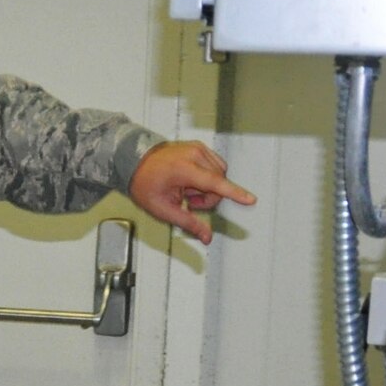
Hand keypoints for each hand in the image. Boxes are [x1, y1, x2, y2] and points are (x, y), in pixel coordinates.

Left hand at [127, 140, 256, 243]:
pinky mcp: (199, 148)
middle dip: (208, 197)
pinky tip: (190, 181)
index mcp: (183, 169)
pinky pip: (215, 166)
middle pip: (219, 183)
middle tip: (188, 201)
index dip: (234, 194)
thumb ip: (188, 223)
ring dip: (208, 187)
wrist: (135, 162)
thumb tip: (206, 237)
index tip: (250, 199)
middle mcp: (193, 154)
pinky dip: (206, 177)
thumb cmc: (145, 183)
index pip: (215, 183)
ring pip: (220, 175)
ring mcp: (197, 149)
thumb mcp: (163, 209)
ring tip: (186, 189)